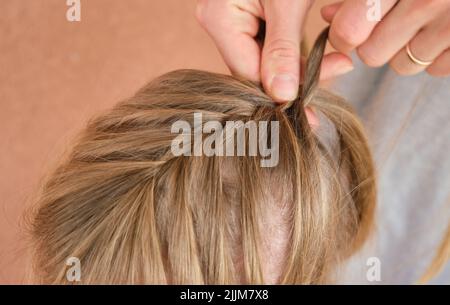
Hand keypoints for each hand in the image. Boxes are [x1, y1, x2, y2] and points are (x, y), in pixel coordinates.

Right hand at [196, 0, 354, 101]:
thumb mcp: (289, 2)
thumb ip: (283, 49)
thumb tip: (282, 96)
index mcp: (219, 18)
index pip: (249, 74)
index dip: (283, 92)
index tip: (316, 104)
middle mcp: (219, 23)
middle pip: (255, 70)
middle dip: (295, 78)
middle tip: (336, 74)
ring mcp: (230, 21)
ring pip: (263, 62)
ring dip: (298, 67)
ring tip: (334, 62)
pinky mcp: (246, 18)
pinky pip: (266, 46)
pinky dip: (292, 52)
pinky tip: (317, 55)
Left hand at [322, 0, 449, 76]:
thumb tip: (328, 16)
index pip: (349, 30)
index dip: (344, 33)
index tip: (351, 27)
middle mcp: (428, 0)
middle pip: (372, 54)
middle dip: (376, 42)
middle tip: (392, 20)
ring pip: (402, 65)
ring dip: (404, 50)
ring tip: (422, 20)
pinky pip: (436, 68)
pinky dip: (436, 55)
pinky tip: (445, 28)